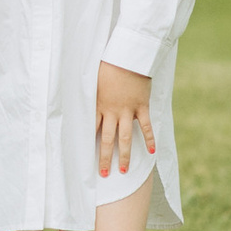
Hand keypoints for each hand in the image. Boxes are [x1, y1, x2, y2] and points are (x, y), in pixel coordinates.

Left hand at [95, 59, 156, 176]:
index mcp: (98, 105)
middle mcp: (112, 111)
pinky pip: (146, 126)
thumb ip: (90, 93)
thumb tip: (79, 96)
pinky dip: (149, 139)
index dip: (89, 145)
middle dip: (105, 158)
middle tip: (104, 174)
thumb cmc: (107, 65)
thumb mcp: (93, 79)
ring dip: (124, 155)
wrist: (127, 56)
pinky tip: (151, 152)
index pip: (92, 129)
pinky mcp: (141, 106)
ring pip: (125, 138)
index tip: (85, 158)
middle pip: (108, 140)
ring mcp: (127, 110)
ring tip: (123, 170)